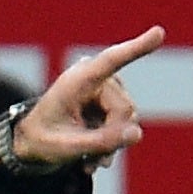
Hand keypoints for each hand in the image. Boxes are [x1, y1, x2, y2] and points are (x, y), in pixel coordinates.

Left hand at [15, 27, 165, 171]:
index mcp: (76, 81)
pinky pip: (127, 126)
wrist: (33, 143)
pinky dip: (112, 145)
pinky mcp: (114, 101)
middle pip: (125, 110)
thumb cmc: (43, 140)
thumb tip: (137, 134)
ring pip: (129, 120)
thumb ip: (101, 142)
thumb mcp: (67, 148)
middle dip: (112, 137)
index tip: (159, 32)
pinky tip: (93, 160)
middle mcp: (95, 79)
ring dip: (111, 145)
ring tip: (88, 159)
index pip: (110, 61)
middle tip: (89, 157)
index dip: (136, 48)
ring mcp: (107, 89)